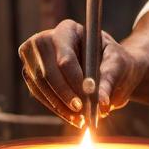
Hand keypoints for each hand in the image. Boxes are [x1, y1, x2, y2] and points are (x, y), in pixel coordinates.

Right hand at [18, 19, 148, 126]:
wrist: (107, 66)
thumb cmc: (113, 60)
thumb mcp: (117, 65)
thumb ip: (109, 80)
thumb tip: (102, 104)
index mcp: (69, 29)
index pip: (65, 57)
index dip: (75, 79)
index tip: (89, 95)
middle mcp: (45, 40)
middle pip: (48, 72)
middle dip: (66, 95)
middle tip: (83, 112)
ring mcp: (34, 57)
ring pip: (41, 86)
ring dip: (60, 106)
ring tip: (80, 119)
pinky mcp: (31, 74)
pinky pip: (39, 94)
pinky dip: (55, 108)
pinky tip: (71, 116)